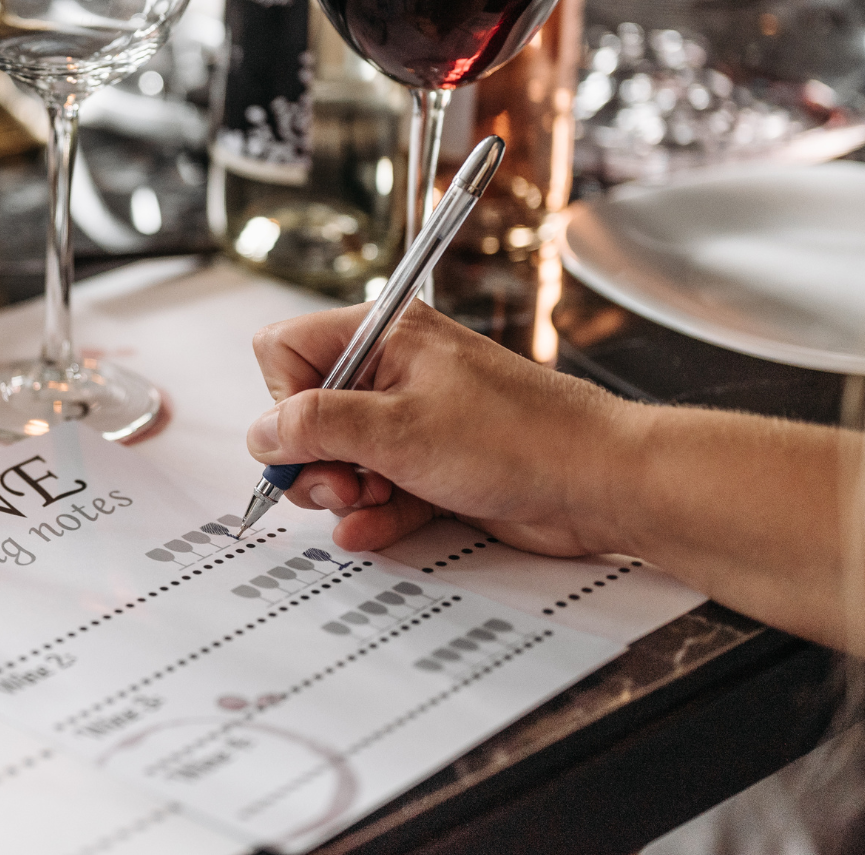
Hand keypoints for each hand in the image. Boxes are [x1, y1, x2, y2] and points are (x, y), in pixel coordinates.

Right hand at [245, 302, 636, 557]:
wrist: (601, 485)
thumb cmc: (522, 436)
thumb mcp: (397, 430)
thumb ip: (316, 427)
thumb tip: (262, 433)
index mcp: (383, 335)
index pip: (286, 351)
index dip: (284, 399)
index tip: (305, 438)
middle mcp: (393, 372)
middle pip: (306, 413)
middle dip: (315, 458)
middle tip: (342, 482)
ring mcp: (412, 421)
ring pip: (338, 458)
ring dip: (344, 490)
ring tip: (371, 502)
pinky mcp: (431, 466)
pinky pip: (376, 490)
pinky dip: (372, 513)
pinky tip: (373, 530)